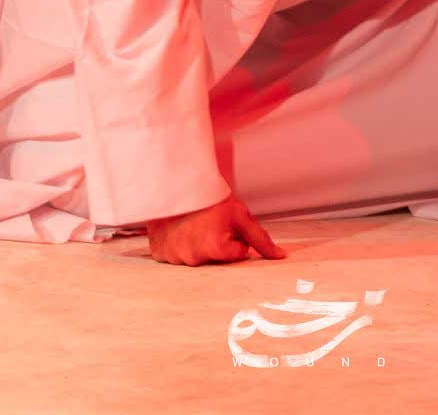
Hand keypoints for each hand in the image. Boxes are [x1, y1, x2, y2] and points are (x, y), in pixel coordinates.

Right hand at [147, 193, 286, 265]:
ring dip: (195, 243)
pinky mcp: (158, 253)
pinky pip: (172, 255)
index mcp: (215, 249)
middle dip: (215, 243)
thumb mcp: (240, 214)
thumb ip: (260, 239)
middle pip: (215, 258)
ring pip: (193, 257)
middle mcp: (192, 258)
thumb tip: (280, 256)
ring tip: (192, 222)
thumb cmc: (209, 196)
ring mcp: (172, 256)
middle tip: (208, 222)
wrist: (174, 179)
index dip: (235, 236)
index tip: (225, 222)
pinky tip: (178, 228)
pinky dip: (176, 244)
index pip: (237, 253)